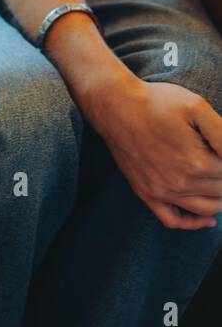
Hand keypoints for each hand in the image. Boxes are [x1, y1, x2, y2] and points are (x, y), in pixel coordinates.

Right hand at [86, 78, 221, 229]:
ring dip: (221, 199)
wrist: (115, 107)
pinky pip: (173, 220)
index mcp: (197, 162)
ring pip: (206, 208)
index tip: (221, 150)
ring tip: (221, 181)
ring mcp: (161, 191)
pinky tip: (207, 219)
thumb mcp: (198, 107)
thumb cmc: (156, 103)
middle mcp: (180, 183)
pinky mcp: (146, 193)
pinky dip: (193, 223)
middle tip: (219, 162)